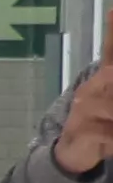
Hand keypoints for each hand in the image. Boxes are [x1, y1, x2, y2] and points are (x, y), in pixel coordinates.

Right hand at [58, 57, 112, 177]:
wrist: (74, 151)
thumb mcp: (112, 105)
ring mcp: (83, 108)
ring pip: (111, 107)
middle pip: (111, 75)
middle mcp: (91, 88)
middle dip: (112, 95)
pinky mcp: (81, 129)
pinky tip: (110, 140)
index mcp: (104, 79)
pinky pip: (107, 132)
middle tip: (110, 105)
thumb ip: (111, 88)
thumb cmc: (102, 123)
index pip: (110, 50)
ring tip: (111, 123)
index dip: (112, 30)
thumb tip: (112, 58)